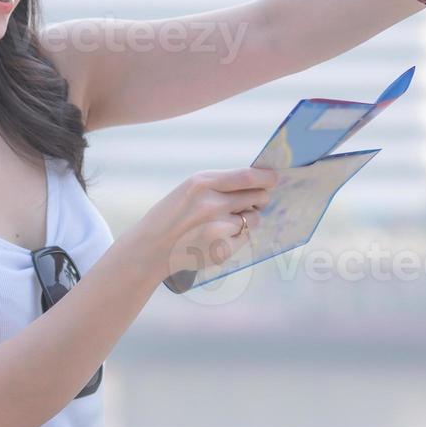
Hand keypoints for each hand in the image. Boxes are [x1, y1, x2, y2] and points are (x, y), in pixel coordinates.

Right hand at [133, 167, 276, 277]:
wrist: (150, 248)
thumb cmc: (172, 215)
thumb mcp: (190, 189)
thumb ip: (220, 184)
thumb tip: (258, 183)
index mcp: (203, 183)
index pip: (248, 176)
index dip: (267, 177)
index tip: (274, 178)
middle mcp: (212, 204)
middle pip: (257, 196)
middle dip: (260, 198)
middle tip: (253, 201)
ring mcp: (218, 228)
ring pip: (253, 217)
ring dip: (247, 218)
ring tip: (222, 222)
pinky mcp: (222, 250)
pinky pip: (245, 237)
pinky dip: (236, 236)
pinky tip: (215, 237)